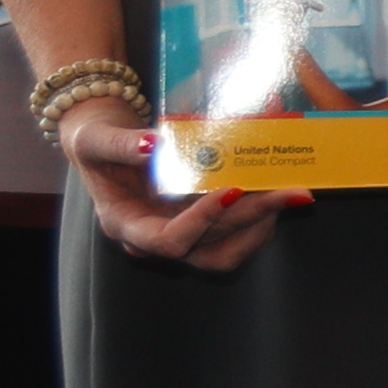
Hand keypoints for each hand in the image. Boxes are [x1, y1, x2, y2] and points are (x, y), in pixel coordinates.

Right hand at [58, 101, 304, 269]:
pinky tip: (280, 186)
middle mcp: (156, 237)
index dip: (201, 222)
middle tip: (290, 191)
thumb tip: (156, 146)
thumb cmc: (95, 142)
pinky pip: (236, 233)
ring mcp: (181, 233)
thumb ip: (121, 145)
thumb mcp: (96, 138)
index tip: (231, 190)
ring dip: (263, 225)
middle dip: (252, 218)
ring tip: (293, 194)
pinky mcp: (201, 224)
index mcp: (127, 224)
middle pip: (209, 246)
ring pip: (228, 249)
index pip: (168, 240)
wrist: (104, 142)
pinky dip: (261, 214)